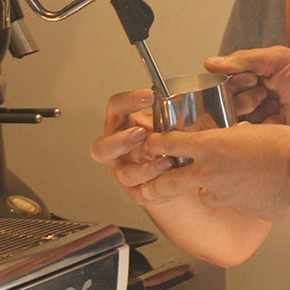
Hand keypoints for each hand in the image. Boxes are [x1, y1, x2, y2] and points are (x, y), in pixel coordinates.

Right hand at [90, 88, 177, 208]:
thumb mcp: (166, 122)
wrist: (174, 169)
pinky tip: (171, 178)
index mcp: (121, 124)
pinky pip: (143, 192)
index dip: (128, 101)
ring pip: (126, 174)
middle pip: (102, 148)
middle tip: (140, 133)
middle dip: (121, 141)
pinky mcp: (136, 192)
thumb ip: (171, 113)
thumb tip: (188, 100)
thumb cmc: (165, 139)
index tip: (149, 96)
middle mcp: (116, 149)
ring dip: (146, 168)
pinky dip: (158, 185)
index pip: (116, 107)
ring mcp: (124, 172)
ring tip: (167, 161)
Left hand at [140, 120, 289, 222]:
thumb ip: (241, 138)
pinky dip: (238, 199)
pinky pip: (233, 204)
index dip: (157, 143)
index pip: (173, 144)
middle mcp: (212, 172)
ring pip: (205, 195)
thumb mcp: (257, 130)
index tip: (149, 144)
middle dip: (154, 186)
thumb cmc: (288, 147)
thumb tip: (241, 139)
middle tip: (144, 190)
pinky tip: (252, 194)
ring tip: (211, 190)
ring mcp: (225, 195)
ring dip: (206, 192)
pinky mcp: (241, 211)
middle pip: (171, 181)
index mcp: (213, 145)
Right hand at [205, 45, 289, 142]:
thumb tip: (211, 63)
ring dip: (247, 113)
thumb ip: (245, 59)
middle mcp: (257, 98)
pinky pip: (247, 138)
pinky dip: (249, 133)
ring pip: (235, 120)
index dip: (233, 81)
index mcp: (258, 76)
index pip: (228, 80)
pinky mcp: (269, 139)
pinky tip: (261, 126)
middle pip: (229, 101)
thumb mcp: (279, 59)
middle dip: (241, 97)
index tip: (250, 79)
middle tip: (262, 93)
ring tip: (269, 107)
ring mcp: (263, 119)